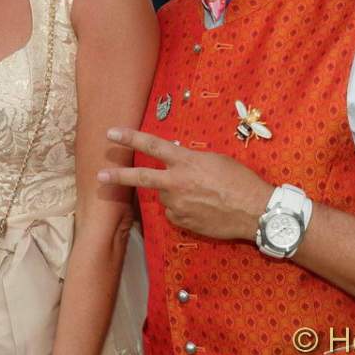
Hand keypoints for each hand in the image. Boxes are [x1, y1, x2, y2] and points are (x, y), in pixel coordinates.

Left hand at [97, 127, 273, 240]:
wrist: (255, 211)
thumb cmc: (240, 180)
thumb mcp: (215, 160)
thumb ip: (190, 160)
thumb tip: (175, 162)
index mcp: (185, 161)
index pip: (152, 145)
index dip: (130, 138)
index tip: (112, 133)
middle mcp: (176, 182)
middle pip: (141, 177)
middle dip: (118, 176)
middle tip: (100, 176)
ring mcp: (177, 204)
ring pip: (165, 195)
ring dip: (174, 192)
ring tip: (201, 194)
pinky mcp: (182, 221)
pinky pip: (175, 212)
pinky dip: (182, 208)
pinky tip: (202, 208)